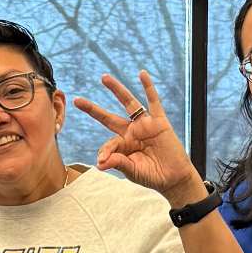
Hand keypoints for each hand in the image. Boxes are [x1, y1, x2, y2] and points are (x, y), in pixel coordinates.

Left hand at [73, 69, 201, 202]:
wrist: (174, 178)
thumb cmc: (152, 176)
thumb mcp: (132, 171)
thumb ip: (118, 163)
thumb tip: (99, 163)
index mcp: (123, 145)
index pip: (109, 143)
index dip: (105, 151)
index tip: (102, 160)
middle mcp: (131, 132)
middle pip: (108, 117)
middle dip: (93, 109)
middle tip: (77, 101)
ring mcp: (145, 125)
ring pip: (128, 103)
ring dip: (116, 90)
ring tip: (104, 78)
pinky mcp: (159, 121)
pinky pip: (153, 101)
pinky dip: (148, 87)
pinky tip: (142, 74)